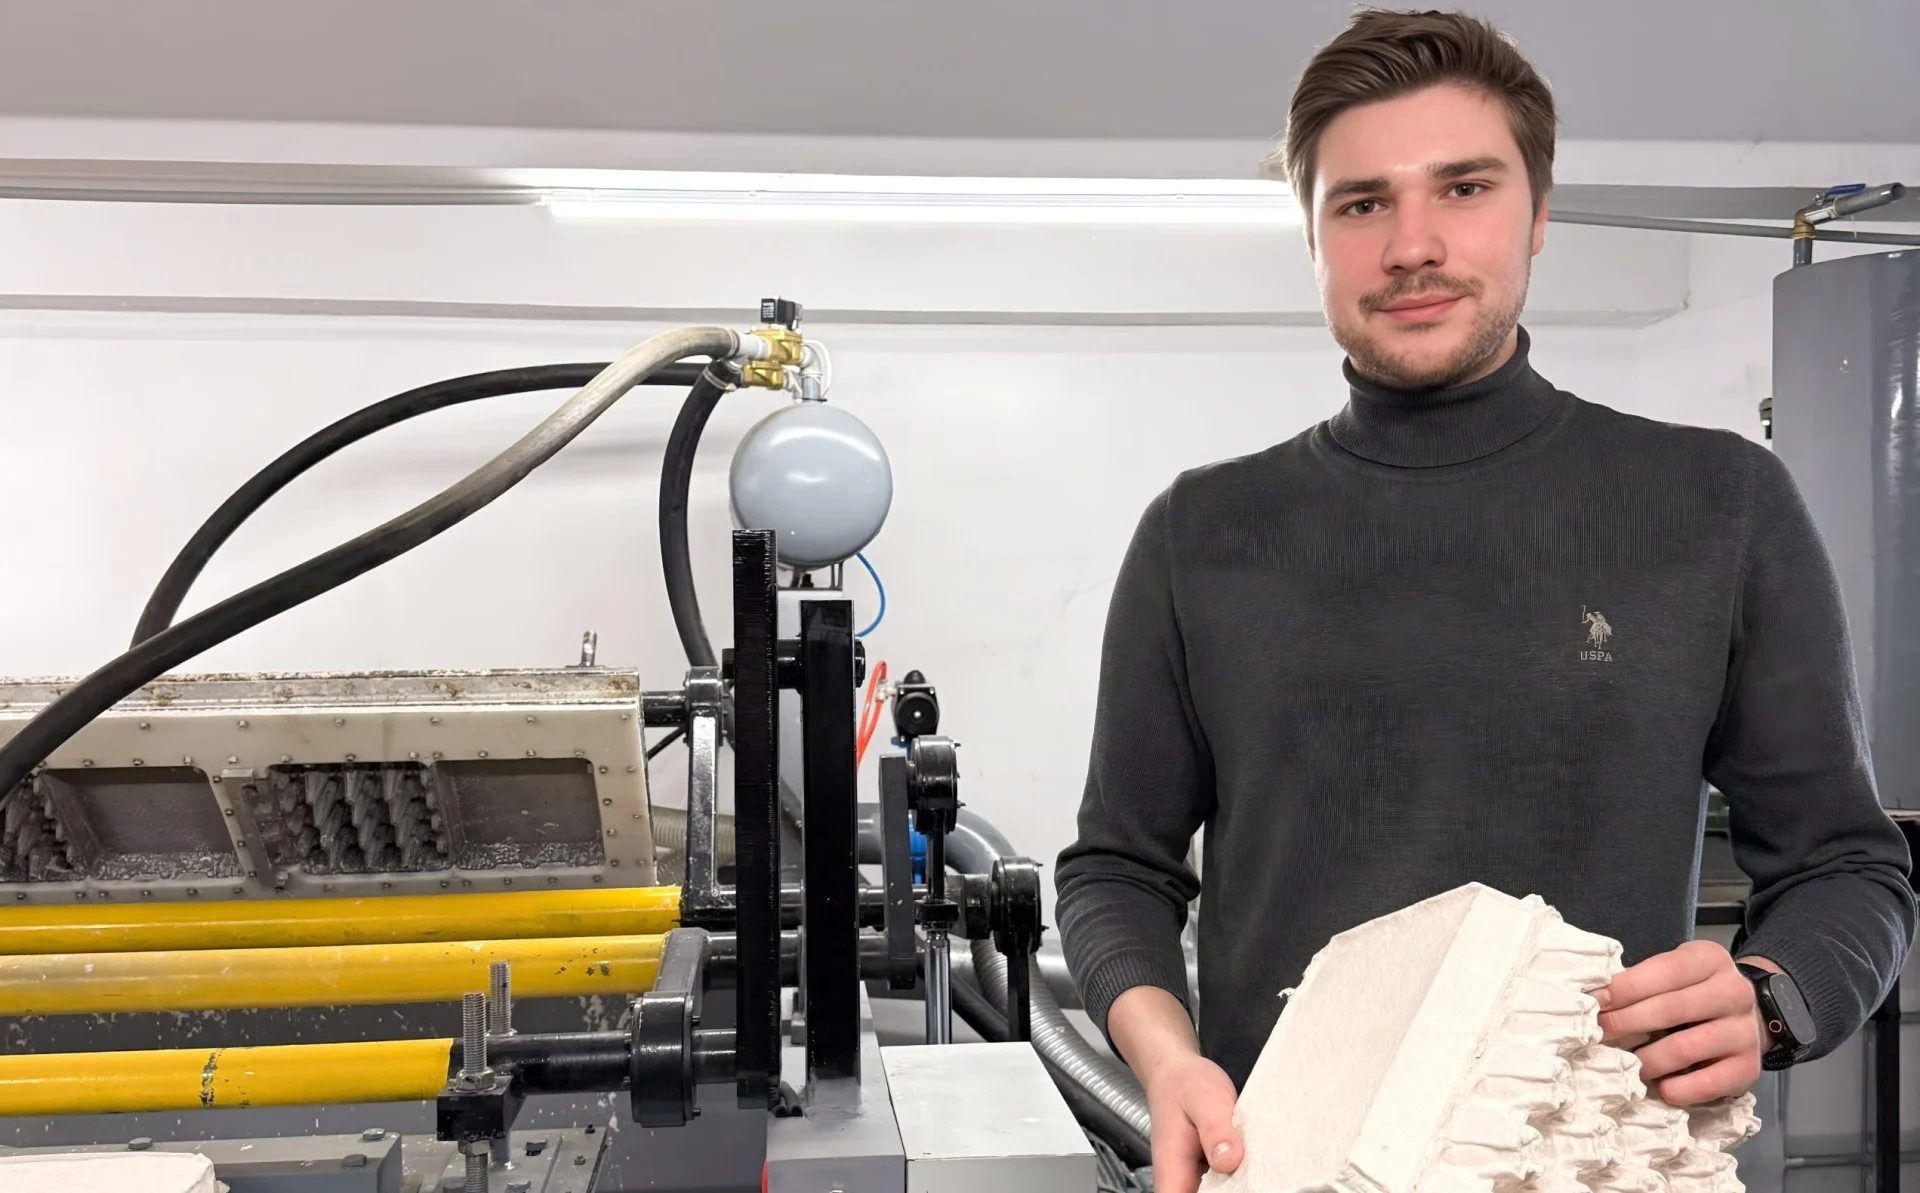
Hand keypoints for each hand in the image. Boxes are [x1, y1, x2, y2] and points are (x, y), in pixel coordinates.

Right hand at [1141, 1050, 1243, 1192]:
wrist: (1177, 1072)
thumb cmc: (1185, 1084)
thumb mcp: (1204, 1099)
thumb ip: (1215, 1129)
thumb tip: (1228, 1160)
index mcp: (1172, 1167)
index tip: (1232, 1187)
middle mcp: (1179, 1179)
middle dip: (1230, 1192)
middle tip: (1253, 1176)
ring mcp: (1195, 1179)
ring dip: (1237, 1187)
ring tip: (1254, 1169)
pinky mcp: (1210, 1174)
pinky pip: (1224, 1187)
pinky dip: (1240, 1180)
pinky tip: (1253, 1167)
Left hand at [1594, 939, 1764, 1104]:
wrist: (1752, 1014)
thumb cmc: (1696, 990)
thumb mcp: (1676, 970)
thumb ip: (1644, 979)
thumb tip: (1598, 1000)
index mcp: (1710, 960)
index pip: (1663, 971)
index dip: (1624, 988)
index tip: (1594, 1002)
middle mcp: (1733, 993)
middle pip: (1670, 1009)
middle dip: (1626, 1023)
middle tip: (1598, 1035)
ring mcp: (1745, 1032)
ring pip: (1685, 1048)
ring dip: (1647, 1060)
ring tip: (1625, 1064)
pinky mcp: (1749, 1068)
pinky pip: (1709, 1083)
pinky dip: (1679, 1088)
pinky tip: (1660, 1087)